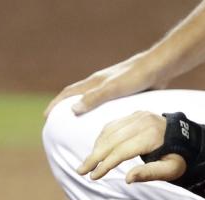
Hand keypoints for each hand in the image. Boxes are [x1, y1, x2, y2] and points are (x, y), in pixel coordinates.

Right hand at [44, 53, 168, 116]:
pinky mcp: (123, 92)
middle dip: (66, 108)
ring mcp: (111, 88)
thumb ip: (94, 98)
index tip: (46, 117)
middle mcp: (100, 84)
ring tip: (78, 126)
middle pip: (77, 96)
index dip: (56, 104)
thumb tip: (72, 110)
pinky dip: (99, 113)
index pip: (69, 93)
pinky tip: (105, 123)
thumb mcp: (112, 89)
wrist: (158, 68)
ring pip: (92, 101)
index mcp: (94, 83)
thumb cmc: (135, 78)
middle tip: (58, 123)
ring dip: (83, 110)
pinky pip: (106, 105)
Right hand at [77, 111, 185, 182]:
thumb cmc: (178, 158)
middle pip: (111, 140)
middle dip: (94, 157)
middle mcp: (143, 122)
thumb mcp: (171, 170)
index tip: (94, 176)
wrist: (187, 138)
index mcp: (151, 136)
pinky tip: (96, 150)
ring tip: (87, 164)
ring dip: (95, 147)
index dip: (106, 164)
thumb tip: (128, 179)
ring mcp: (137, 116)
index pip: (121, 151)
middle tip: (80, 171)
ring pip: (109, 131)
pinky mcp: (134, 114)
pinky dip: (102, 138)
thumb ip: (150, 174)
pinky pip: (113, 125)